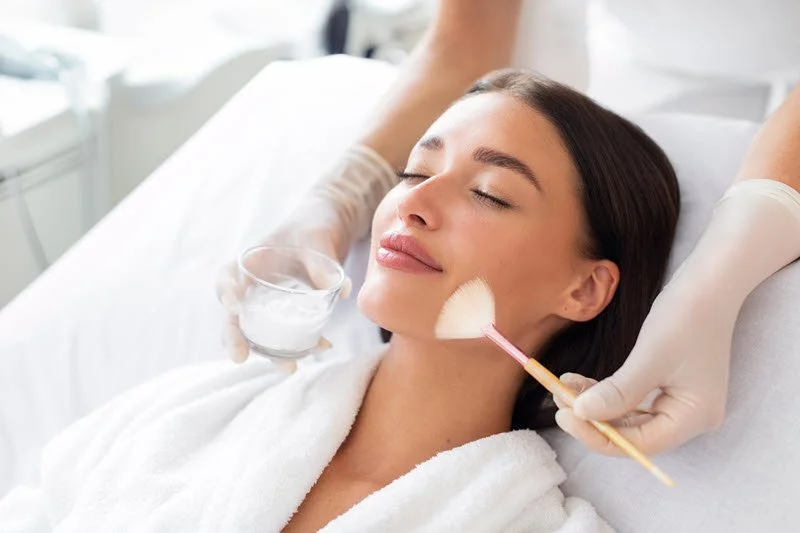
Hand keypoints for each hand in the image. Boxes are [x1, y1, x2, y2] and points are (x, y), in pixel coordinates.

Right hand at [215, 202, 352, 362]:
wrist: (327, 227)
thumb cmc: (313, 226)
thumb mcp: (317, 239)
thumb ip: (323, 264)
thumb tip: (341, 291)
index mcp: (250, 260)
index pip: (226, 277)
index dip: (225, 292)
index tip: (233, 304)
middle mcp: (253, 285)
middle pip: (235, 314)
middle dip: (235, 337)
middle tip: (239, 357)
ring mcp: (269, 301)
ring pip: (260, 331)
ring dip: (271, 351)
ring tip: (289, 368)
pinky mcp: (289, 311)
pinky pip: (289, 331)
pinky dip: (302, 342)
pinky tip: (322, 346)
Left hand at [553, 274, 730, 455]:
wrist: (708, 283)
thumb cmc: (686, 317)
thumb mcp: (649, 358)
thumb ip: (617, 393)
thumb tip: (581, 414)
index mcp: (694, 417)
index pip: (641, 444)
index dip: (599, 436)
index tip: (565, 416)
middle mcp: (690, 417)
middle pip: (633, 433)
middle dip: (593, 419)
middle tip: (558, 401)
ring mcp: (680, 402)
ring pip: (628, 416)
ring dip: (595, 404)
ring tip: (562, 387)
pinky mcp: (668, 387)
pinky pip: (632, 399)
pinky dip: (605, 392)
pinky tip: (577, 381)